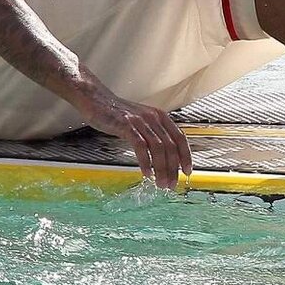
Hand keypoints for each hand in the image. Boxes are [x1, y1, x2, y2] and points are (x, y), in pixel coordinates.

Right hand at [78, 87, 192, 188]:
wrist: (96, 100)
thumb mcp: (142, 121)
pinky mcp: (126, 125)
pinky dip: (145, 161)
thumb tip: (164, 156)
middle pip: (171, 146)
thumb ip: (153, 134)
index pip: (180, 138)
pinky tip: (146, 173)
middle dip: (173, 168)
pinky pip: (140, 146)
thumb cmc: (118, 114)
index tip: (188, 171)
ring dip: (161, 168)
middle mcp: (154, 118)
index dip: (186, 156)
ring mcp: (140, 121)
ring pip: (158, 148)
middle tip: (171, 184)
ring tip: (160, 183)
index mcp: (161, 117)